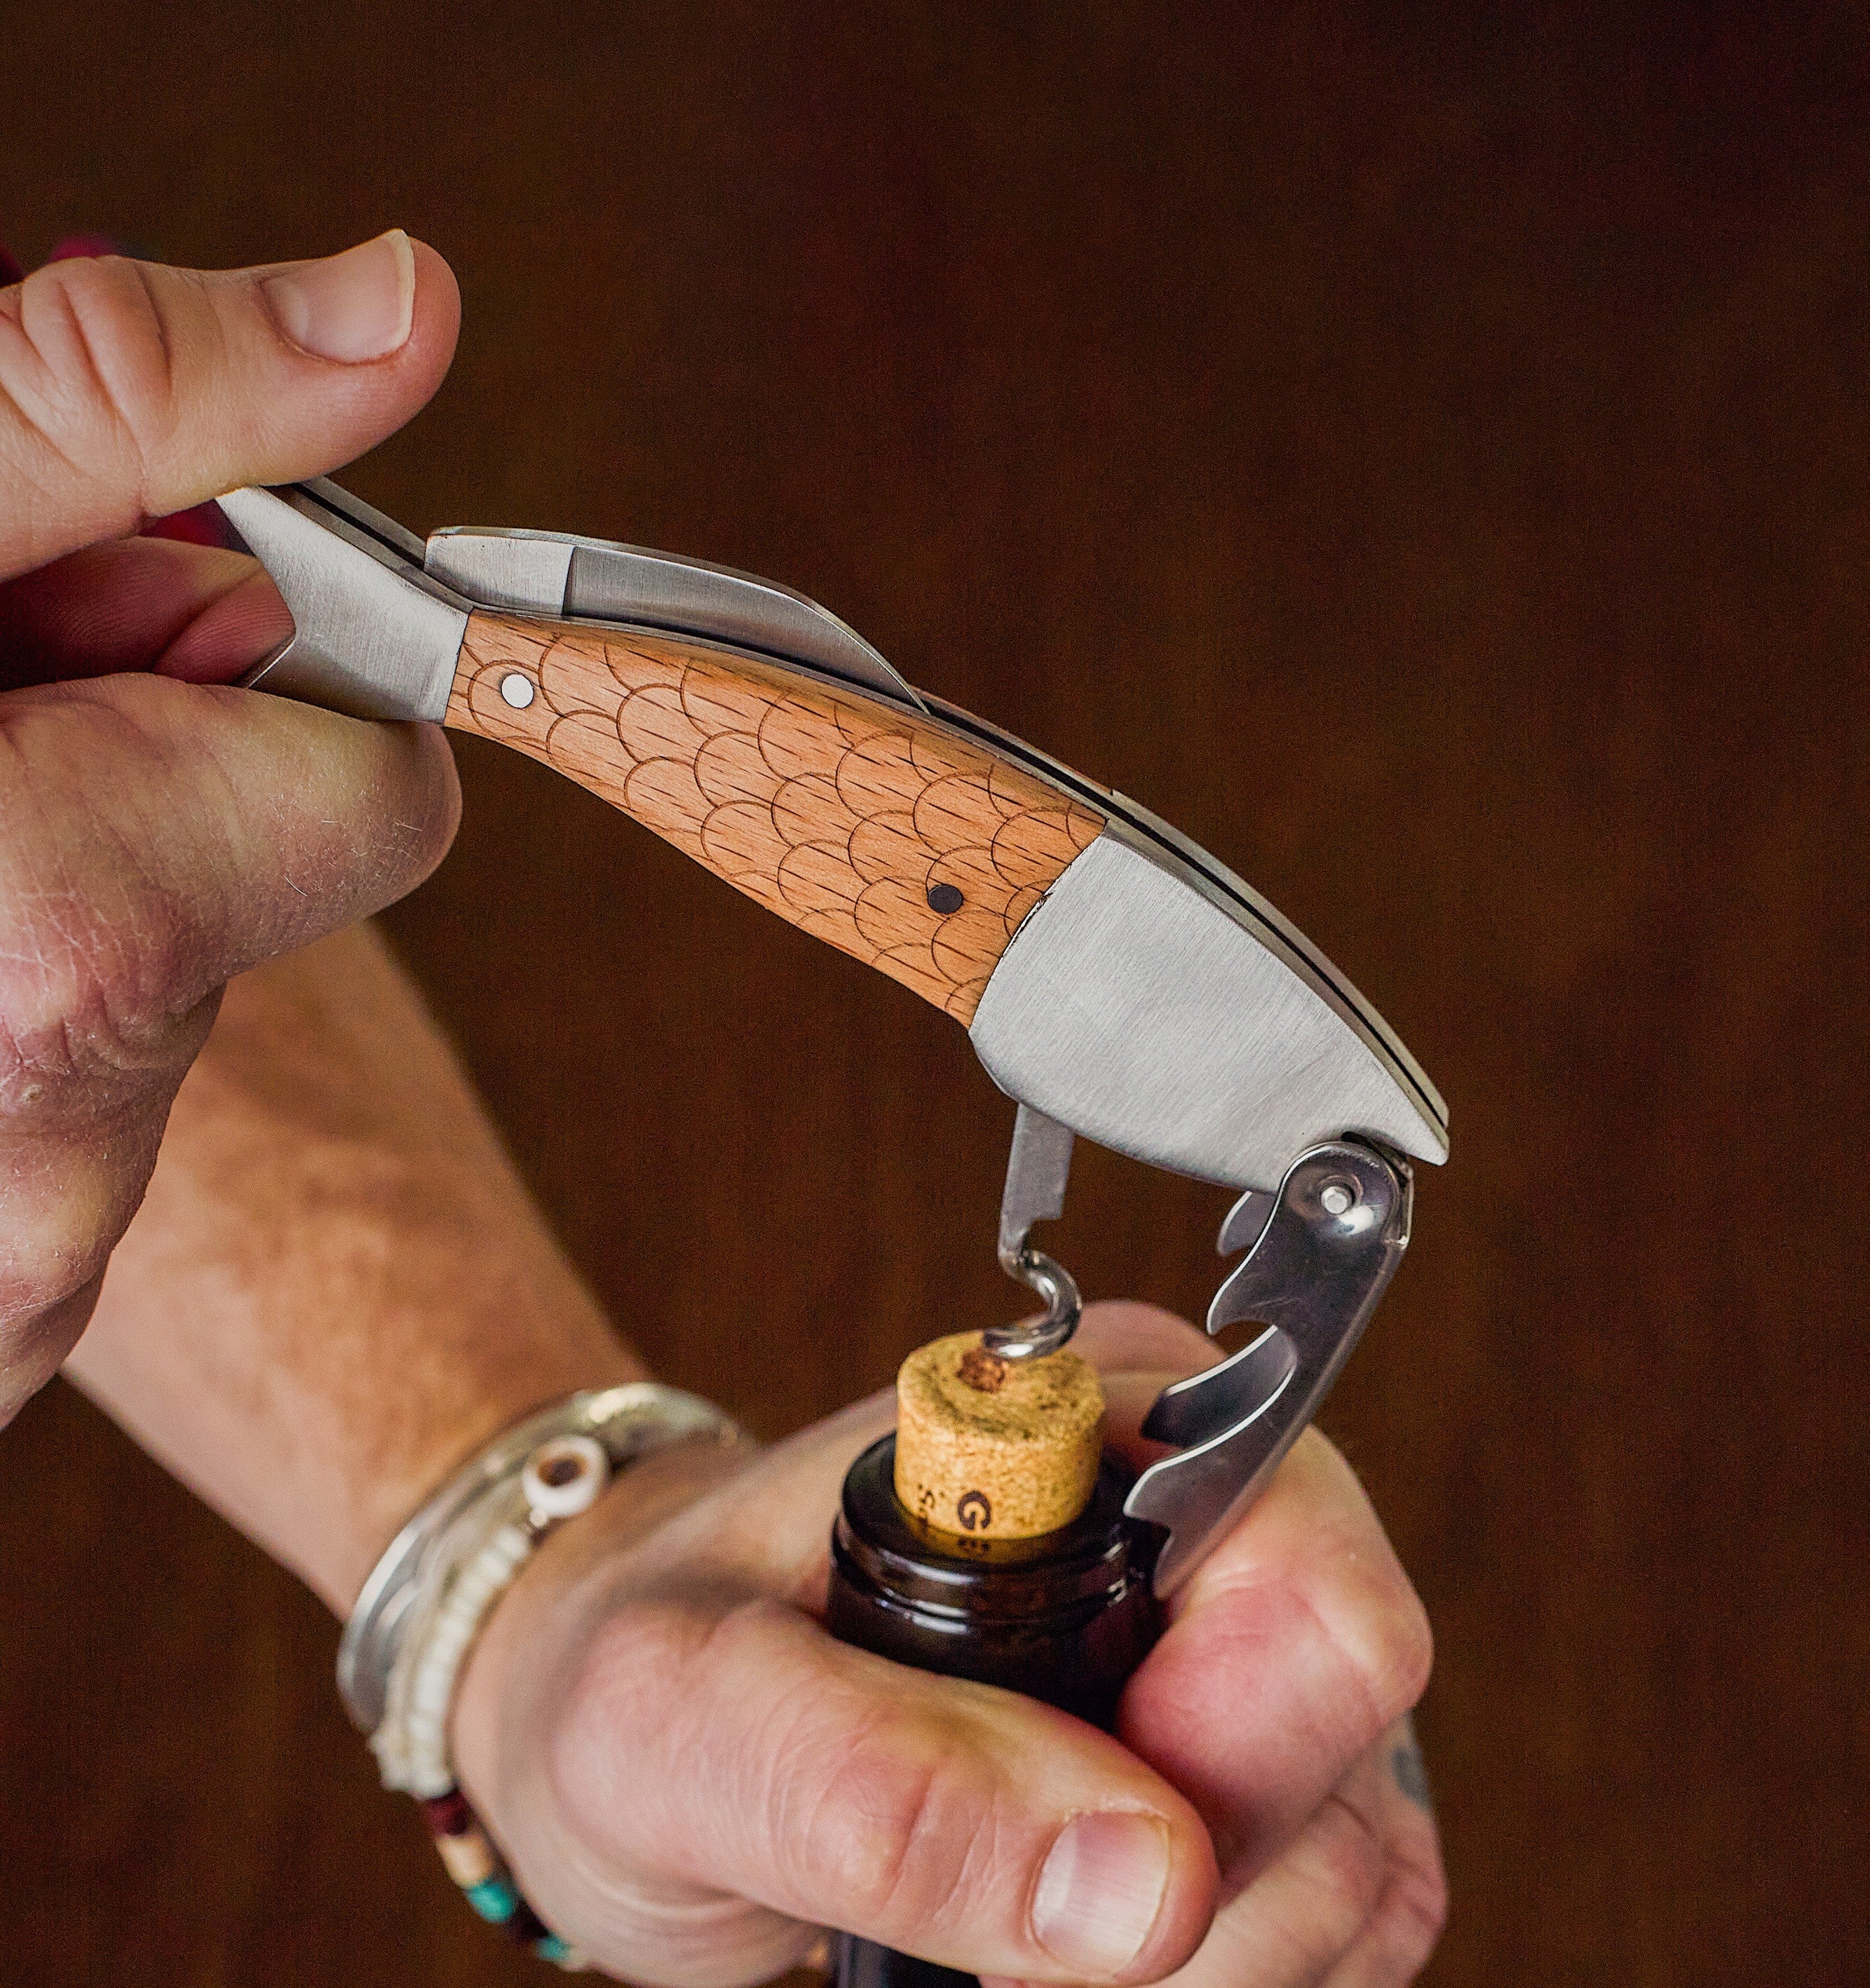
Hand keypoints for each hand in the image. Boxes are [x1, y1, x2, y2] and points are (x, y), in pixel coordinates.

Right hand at [0, 232, 462, 1423]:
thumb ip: (122, 413)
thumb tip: (399, 313)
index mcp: (55, 956)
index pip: (378, 791)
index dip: (260, 673)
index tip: (115, 618)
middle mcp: (43, 1178)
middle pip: (244, 896)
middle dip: (124, 772)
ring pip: (134, 1009)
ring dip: (29, 893)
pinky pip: (35, 1125)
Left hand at [454, 1303, 1444, 1986]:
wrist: (635, 1710)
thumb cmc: (646, 1659)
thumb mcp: (679, 1710)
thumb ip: (878, 1783)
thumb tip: (1147, 1884)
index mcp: (1107, 1419)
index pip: (1318, 1603)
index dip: (1214, 1760)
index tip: (1045, 1823)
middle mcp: (1212, 1510)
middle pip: (1350, 1748)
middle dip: (1181, 1889)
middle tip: (983, 1898)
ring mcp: (1244, 1655)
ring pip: (1358, 1868)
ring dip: (1183, 1965)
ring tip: (993, 1919)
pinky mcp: (1253, 1780)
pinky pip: (1332, 1936)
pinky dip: (1203, 1985)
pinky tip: (1053, 1945)